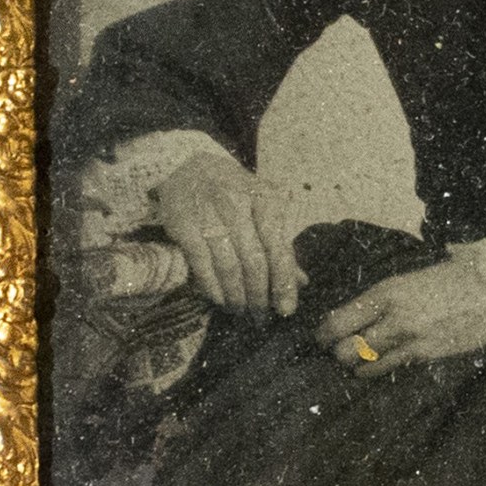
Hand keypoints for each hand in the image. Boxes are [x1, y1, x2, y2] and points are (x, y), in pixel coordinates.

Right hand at [153, 149, 302, 314]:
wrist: (187, 167)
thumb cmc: (234, 192)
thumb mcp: (262, 208)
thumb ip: (280, 244)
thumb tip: (301, 282)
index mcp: (266, 198)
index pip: (278, 247)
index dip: (283, 282)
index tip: (286, 310)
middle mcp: (238, 204)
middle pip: (254, 261)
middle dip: (259, 296)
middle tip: (261, 318)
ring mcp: (209, 214)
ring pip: (229, 267)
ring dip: (237, 297)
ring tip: (242, 312)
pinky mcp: (184, 225)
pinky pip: (202, 265)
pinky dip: (213, 288)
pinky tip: (221, 300)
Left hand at [319, 258, 485, 369]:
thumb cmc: (454, 280)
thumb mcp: (413, 280)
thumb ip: (385, 298)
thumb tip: (355, 312)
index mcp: (387, 291)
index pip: (338, 320)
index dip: (323, 333)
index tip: (321, 337)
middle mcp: (392, 315)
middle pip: (343, 346)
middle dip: (335, 351)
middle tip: (334, 351)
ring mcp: (408, 337)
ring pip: (361, 361)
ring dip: (352, 363)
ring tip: (350, 361)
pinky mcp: (424, 354)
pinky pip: (385, 369)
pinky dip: (371, 372)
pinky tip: (368, 370)